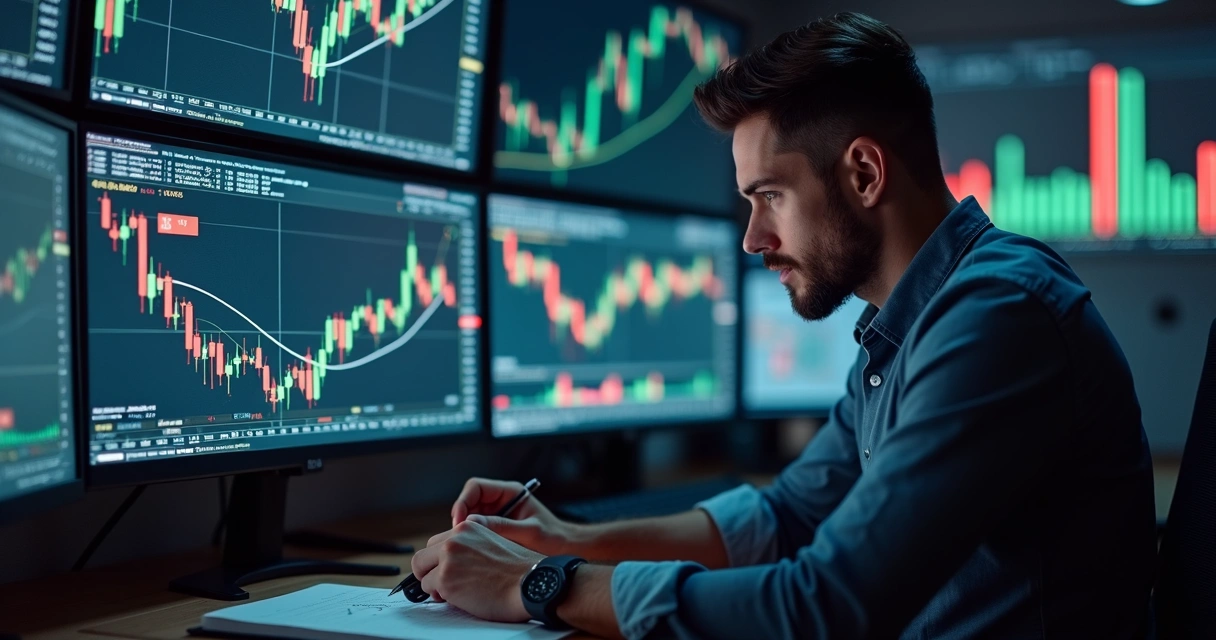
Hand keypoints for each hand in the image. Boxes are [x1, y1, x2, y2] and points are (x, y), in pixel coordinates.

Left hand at [410, 521, 541, 621]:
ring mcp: (448, 558)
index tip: (446, 570)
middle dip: (430, 571)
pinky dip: (440, 597)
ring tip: (456, 592)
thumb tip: (451, 560)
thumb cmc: (519, 571)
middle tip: (445, 583)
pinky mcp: (445, 579)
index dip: (439, 559)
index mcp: (468, 527)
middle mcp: (455, 538)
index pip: (437, 542)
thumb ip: (471, 546)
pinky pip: (429, 590)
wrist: (530, 583)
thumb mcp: (494, 543)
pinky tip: (460, 598)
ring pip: (422, 573)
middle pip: (422, 555)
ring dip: (435, 585)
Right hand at [451, 477, 578, 555]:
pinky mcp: (496, 528)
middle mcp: (501, 500)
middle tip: (458, 537)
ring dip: (465, 529)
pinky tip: (472, 551)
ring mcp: (497, 514)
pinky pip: (477, 529)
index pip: (476, 487)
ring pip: (470, 516)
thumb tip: (472, 523)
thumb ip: (502, 526)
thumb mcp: (529, 532)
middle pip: (469, 501)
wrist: (565, 549)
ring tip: (465, 545)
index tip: (460, 521)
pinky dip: (471, 538)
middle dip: (461, 517)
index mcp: (510, 492)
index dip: (463, 501)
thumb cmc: (554, 538)